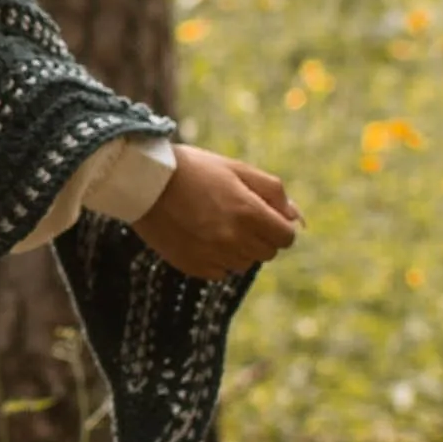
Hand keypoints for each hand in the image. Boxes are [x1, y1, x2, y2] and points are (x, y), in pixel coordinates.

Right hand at [134, 145, 298, 280]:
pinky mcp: (193, 266)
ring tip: (216, 224)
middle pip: (267, 252)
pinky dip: (218, 259)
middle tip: (237, 215)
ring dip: (239, 248)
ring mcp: (212, 255)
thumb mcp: (237, 169)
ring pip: (244, 264)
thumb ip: (274, 192)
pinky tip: (201, 236)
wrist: (145, 182)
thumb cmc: (194, 169)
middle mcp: (233, 239)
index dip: (279, 226)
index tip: (265, 216)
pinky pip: (220, 272)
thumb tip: (297, 218)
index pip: (286, 237)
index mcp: (248, 212)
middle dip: (260, 236)